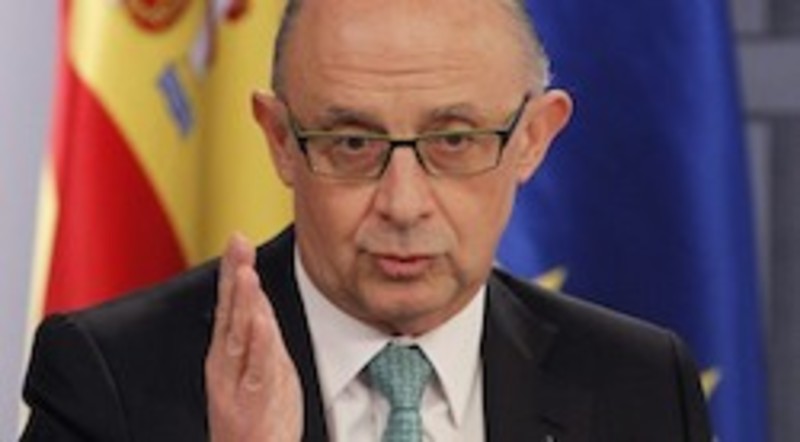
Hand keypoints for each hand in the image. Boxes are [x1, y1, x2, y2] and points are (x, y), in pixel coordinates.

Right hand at [205, 233, 302, 441]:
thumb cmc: (259, 416)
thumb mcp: (260, 366)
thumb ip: (258, 334)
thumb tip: (258, 298)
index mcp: (228, 353)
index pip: (230, 304)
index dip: (232, 270)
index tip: (237, 239)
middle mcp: (228, 362)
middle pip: (230, 311)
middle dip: (234, 274)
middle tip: (237, 241)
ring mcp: (239, 381)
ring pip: (239, 334)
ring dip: (242, 301)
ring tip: (245, 271)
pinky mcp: (255, 398)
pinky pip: (257, 365)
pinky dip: (257, 341)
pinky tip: (258, 318)